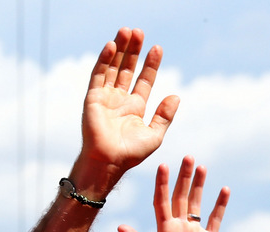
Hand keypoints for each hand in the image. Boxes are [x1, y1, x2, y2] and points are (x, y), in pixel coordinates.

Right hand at [74, 28, 178, 194]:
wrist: (108, 162)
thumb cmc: (130, 154)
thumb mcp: (154, 134)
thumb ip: (165, 115)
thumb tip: (176, 96)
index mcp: (135, 107)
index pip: (144, 80)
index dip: (150, 64)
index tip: (157, 48)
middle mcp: (120, 100)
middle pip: (127, 68)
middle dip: (133, 50)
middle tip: (139, 32)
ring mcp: (105, 97)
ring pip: (113, 67)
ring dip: (119, 49)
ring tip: (126, 31)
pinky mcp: (93, 98)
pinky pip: (98, 74)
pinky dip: (104, 59)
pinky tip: (111, 45)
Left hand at [118, 156, 229, 231]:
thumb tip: (120, 227)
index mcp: (165, 230)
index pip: (161, 202)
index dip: (162, 184)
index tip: (163, 165)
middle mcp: (179, 228)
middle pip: (180, 197)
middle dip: (183, 177)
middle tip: (187, 157)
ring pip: (196, 204)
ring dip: (199, 186)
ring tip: (201, 166)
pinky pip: (215, 219)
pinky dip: (219, 205)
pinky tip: (223, 189)